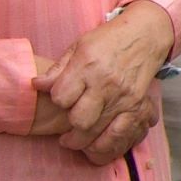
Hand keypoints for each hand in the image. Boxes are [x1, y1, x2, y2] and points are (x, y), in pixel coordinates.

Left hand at [33, 1, 175, 164]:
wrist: (145, 36)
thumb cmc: (108, 40)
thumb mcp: (78, 47)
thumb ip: (57, 70)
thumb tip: (35, 85)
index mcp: (87, 65)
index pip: (61, 96)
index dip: (57, 100)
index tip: (62, 98)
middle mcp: (106, 83)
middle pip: (79, 120)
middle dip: (69, 128)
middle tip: (67, 128)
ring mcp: (124, 97)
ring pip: (97, 132)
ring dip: (83, 141)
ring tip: (76, 140)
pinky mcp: (138, 106)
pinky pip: (120, 134)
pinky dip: (106, 144)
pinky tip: (98, 142)